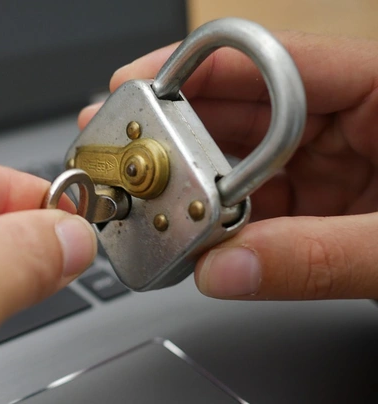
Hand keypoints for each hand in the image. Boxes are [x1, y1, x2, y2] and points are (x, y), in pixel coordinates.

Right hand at [80, 32, 377, 299]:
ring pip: (240, 160)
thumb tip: (224, 270)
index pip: (275, 63)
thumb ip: (316, 260)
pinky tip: (190, 232)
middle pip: (243, 109)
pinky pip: (257, 204)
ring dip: (190, 182)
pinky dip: (218, 221)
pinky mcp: (326, 201)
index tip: (137, 88)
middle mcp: (351, 119)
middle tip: (121, 153)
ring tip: (147, 198)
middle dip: (176, 132)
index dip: (197, 69)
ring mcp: (336, 161)